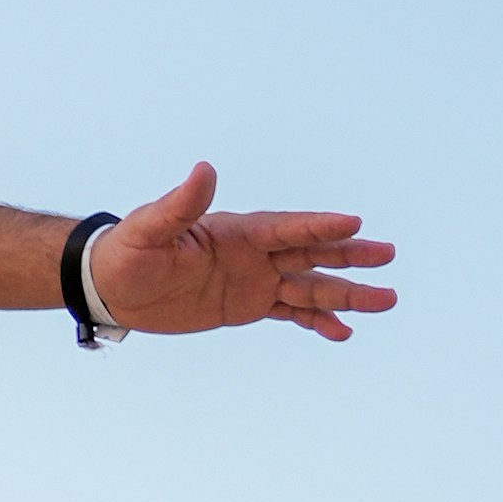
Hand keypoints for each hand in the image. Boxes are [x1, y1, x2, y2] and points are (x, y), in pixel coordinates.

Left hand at [91, 168, 396, 343]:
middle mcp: (253, 253)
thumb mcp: (150, 230)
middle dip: (349, 255)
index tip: (354, 222)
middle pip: (312, 254)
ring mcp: (254, 279)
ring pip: (310, 286)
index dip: (319, 226)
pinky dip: (317, 321)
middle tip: (388, 255)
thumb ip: (180, 205)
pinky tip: (343, 332)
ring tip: (387, 300)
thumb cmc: (127, 252)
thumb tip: (203, 169)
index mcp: (237, 231)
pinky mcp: (247, 305)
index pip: (286, 228)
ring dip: (346, 294)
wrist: (115, 287)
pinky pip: (291, 313)